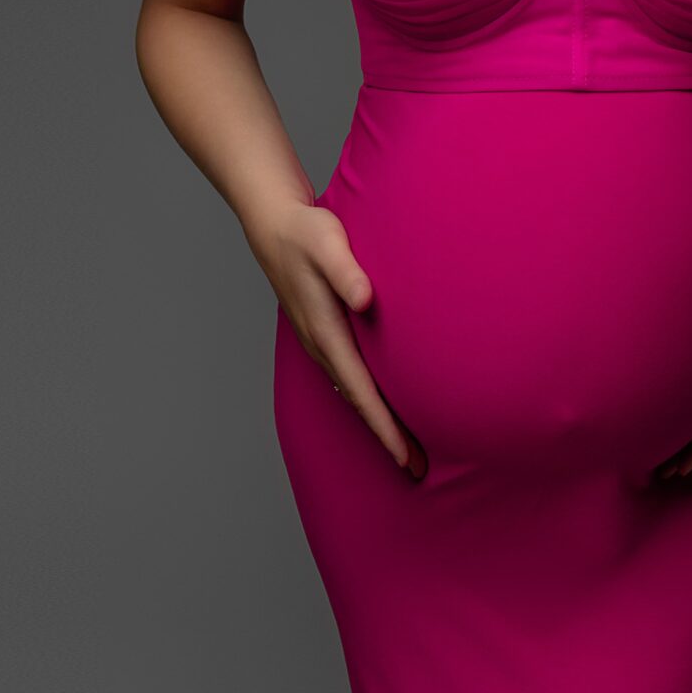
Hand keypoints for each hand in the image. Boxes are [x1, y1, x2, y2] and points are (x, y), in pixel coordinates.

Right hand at [246, 200, 427, 478]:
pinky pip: (348, 376)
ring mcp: (318, 341)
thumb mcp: (328, 241)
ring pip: (351, 392)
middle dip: (386, 437)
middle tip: (418, 469)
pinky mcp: (322, 332)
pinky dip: (367, 398)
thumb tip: (365, 301)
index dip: (384, 426)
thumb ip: (346, 271)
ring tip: (407, 447)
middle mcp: (320, 344)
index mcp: (325, 331)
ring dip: (377, 420)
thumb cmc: (307, 231)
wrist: (273, 223)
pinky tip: (383, 403)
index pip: (361, 390)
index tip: (406, 456)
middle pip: (358, 402)